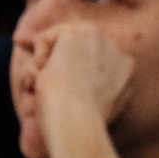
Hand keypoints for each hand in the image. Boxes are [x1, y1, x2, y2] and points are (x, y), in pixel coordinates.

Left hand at [32, 22, 129, 157]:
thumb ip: (79, 90)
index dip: (64, 83)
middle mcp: (118, 55)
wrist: (76, 122)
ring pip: (53, 47)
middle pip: (66, 55)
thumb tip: (45, 79)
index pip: (81, 67)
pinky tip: (46, 77)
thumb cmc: (74, 125)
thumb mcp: (81, 107)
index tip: (63, 102)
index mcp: (122, 77)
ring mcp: (103, 41)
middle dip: (52, 74)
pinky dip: (36, 60)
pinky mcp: (83, 31)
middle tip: (54, 97)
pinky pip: (42, 39)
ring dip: (41, 70)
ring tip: (49, 90)